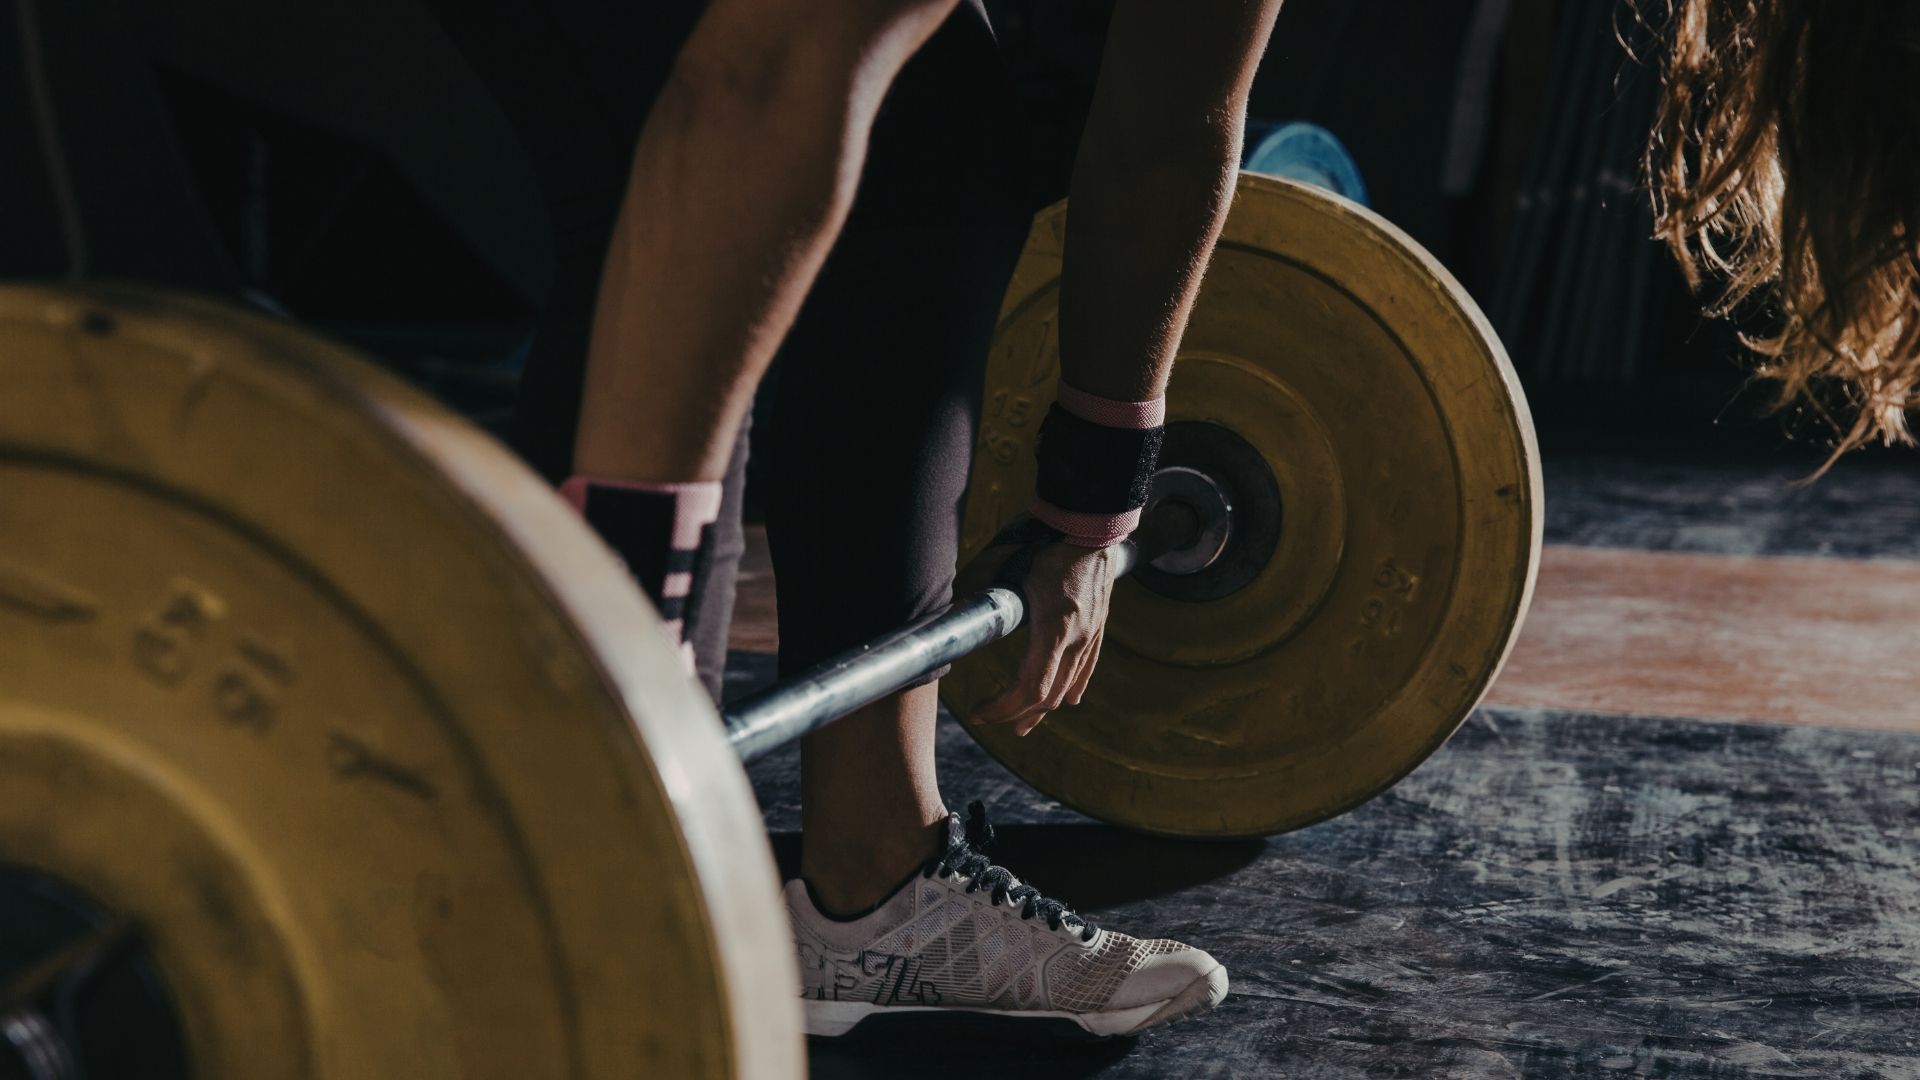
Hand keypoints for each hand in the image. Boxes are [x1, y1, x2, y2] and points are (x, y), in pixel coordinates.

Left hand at [955, 535, 1121, 735]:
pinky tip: (1068, 700)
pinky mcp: (1100, 624)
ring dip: (1043, 709)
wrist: (1091, 519)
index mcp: (1054, 626)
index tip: (980, 712)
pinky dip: (1073, 687)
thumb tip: (944, 604)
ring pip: (1068, 686)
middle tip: (991, 719)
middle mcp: (1078, 637)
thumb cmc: (1046, 537)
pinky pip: (1087, 667)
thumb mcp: (1005, 561)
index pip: (1031, 689)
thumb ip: (975, 586)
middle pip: (1048, 696)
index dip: (1003, 708)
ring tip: (1023, 724)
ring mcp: (1093, 632)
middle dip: (1017, 714)